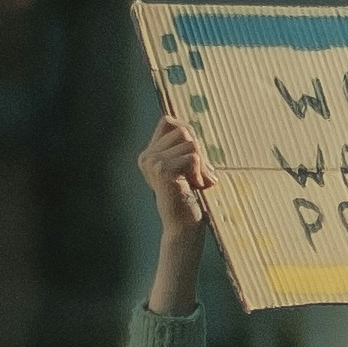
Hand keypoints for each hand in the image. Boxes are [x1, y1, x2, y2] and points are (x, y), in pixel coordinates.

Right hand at [138, 117, 216, 311]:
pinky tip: (196, 186)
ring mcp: (153, 163)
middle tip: (199, 175)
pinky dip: (201, 172)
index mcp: (148, 153)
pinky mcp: (163, 171)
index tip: (194, 156)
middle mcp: (147, 157)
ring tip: (197, 182)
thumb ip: (183, 145)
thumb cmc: (190, 195)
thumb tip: (180, 121)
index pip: (168, 122)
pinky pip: (192, 157)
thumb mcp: (186, 165)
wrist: (184, 225)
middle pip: (182, 131)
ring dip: (201, 165)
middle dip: (198, 151)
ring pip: (190, 144)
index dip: (186, 132)